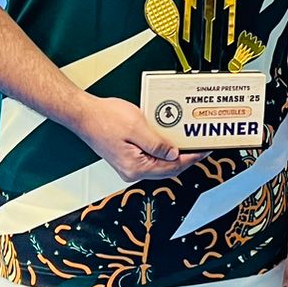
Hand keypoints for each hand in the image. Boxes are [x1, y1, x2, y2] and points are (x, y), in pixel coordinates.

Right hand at [74, 95, 206, 181]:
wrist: (84, 115)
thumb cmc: (104, 118)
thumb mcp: (137, 127)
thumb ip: (157, 144)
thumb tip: (173, 154)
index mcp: (135, 167)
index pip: (172, 167)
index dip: (191, 158)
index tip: (203, 151)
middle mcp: (131, 171)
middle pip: (167, 169)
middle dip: (185, 159)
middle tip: (200, 148)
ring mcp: (128, 166)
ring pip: (159, 165)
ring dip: (174, 156)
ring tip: (188, 144)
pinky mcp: (126, 159)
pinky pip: (150, 159)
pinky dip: (162, 152)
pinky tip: (169, 141)